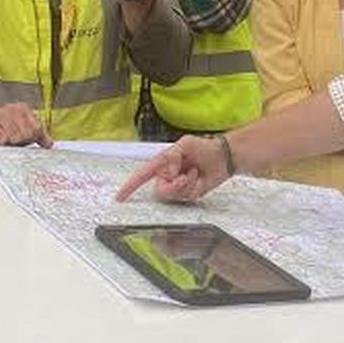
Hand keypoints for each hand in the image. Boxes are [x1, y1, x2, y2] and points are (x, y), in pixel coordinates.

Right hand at [0, 102, 51, 147]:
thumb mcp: (20, 132)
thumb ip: (35, 136)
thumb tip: (49, 143)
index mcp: (23, 109)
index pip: (37, 129)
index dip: (32, 138)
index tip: (23, 140)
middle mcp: (13, 109)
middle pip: (27, 135)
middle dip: (19, 142)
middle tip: (9, 140)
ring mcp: (1, 115)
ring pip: (14, 138)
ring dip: (7, 144)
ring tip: (0, 139)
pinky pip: (1, 139)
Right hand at [115, 135, 230, 202]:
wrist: (223, 158)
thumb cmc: (204, 147)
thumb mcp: (185, 144)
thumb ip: (172, 156)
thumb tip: (168, 172)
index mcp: (162, 163)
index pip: (142, 175)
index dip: (130, 186)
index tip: (120, 197)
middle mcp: (167, 176)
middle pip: (159, 191)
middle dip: (174, 185)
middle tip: (185, 175)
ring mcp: (177, 187)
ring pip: (173, 196)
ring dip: (186, 185)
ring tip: (194, 173)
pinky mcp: (187, 194)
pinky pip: (185, 198)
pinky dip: (194, 189)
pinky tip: (199, 180)